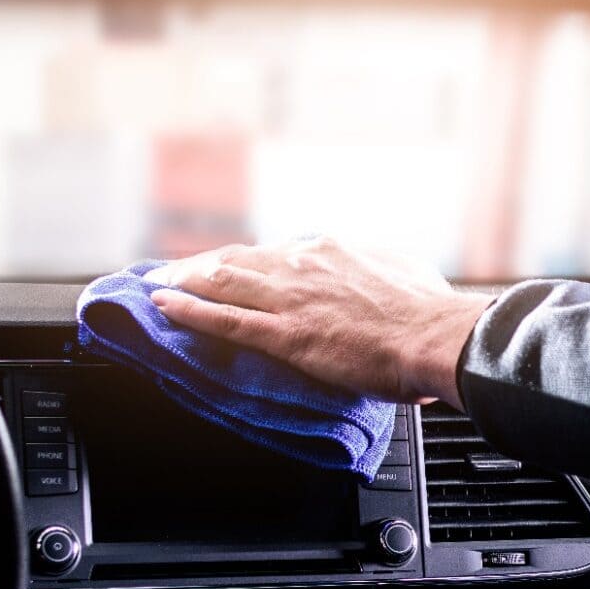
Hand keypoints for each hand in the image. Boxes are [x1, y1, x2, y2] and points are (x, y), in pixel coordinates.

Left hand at [143, 237, 491, 408]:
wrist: (433, 336)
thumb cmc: (427, 311)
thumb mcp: (402, 272)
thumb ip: (377, 268)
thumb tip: (379, 269)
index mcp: (329, 251)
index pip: (271, 253)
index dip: (241, 262)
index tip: (225, 266)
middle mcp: (302, 265)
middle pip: (237, 261)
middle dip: (200, 267)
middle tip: (171, 273)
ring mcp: (291, 299)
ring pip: (223, 284)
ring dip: (183, 283)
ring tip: (156, 287)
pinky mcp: (287, 334)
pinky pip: (226, 319)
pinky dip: (190, 311)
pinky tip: (163, 306)